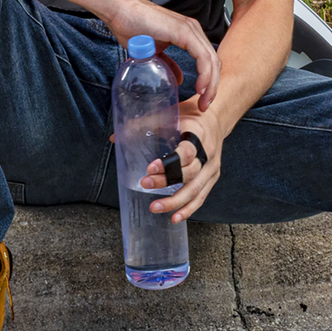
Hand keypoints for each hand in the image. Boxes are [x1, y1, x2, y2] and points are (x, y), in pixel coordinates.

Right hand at [100, 0, 220, 110]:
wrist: (121, 12)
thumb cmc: (133, 27)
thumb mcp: (155, 52)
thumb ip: (168, 64)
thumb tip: (180, 79)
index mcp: (189, 35)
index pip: (208, 61)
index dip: (210, 81)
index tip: (203, 100)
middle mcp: (194, 31)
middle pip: (214, 62)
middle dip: (213, 87)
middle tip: (205, 105)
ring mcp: (191, 30)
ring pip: (212, 60)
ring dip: (211, 83)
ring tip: (204, 100)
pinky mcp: (184, 32)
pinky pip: (202, 56)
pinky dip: (204, 73)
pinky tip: (200, 87)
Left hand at [139, 98, 222, 222]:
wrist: (216, 118)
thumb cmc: (190, 115)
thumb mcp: (169, 113)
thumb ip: (144, 124)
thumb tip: (115, 137)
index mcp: (198, 134)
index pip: (187, 152)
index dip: (169, 162)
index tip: (150, 168)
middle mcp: (208, 152)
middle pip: (190, 173)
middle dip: (166, 182)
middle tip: (145, 184)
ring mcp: (212, 167)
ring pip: (196, 189)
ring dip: (175, 202)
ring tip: (155, 208)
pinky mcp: (212, 177)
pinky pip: (201, 196)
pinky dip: (189, 209)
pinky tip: (176, 217)